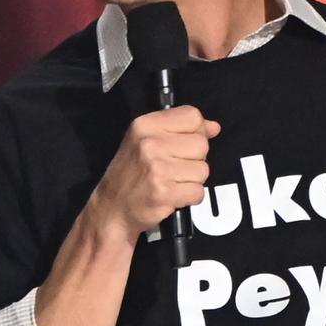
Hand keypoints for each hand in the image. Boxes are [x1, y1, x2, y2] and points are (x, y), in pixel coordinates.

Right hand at [85, 105, 219, 245]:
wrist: (112, 209)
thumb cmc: (131, 173)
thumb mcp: (146, 142)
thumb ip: (180, 130)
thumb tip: (214, 127)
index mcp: (145, 125)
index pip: (192, 117)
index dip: (196, 132)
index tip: (182, 145)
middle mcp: (150, 144)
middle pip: (201, 145)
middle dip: (193, 160)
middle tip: (172, 169)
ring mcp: (157, 169)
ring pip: (203, 170)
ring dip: (192, 180)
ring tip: (171, 183)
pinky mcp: (164, 193)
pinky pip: (198, 192)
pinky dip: (189, 198)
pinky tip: (173, 196)